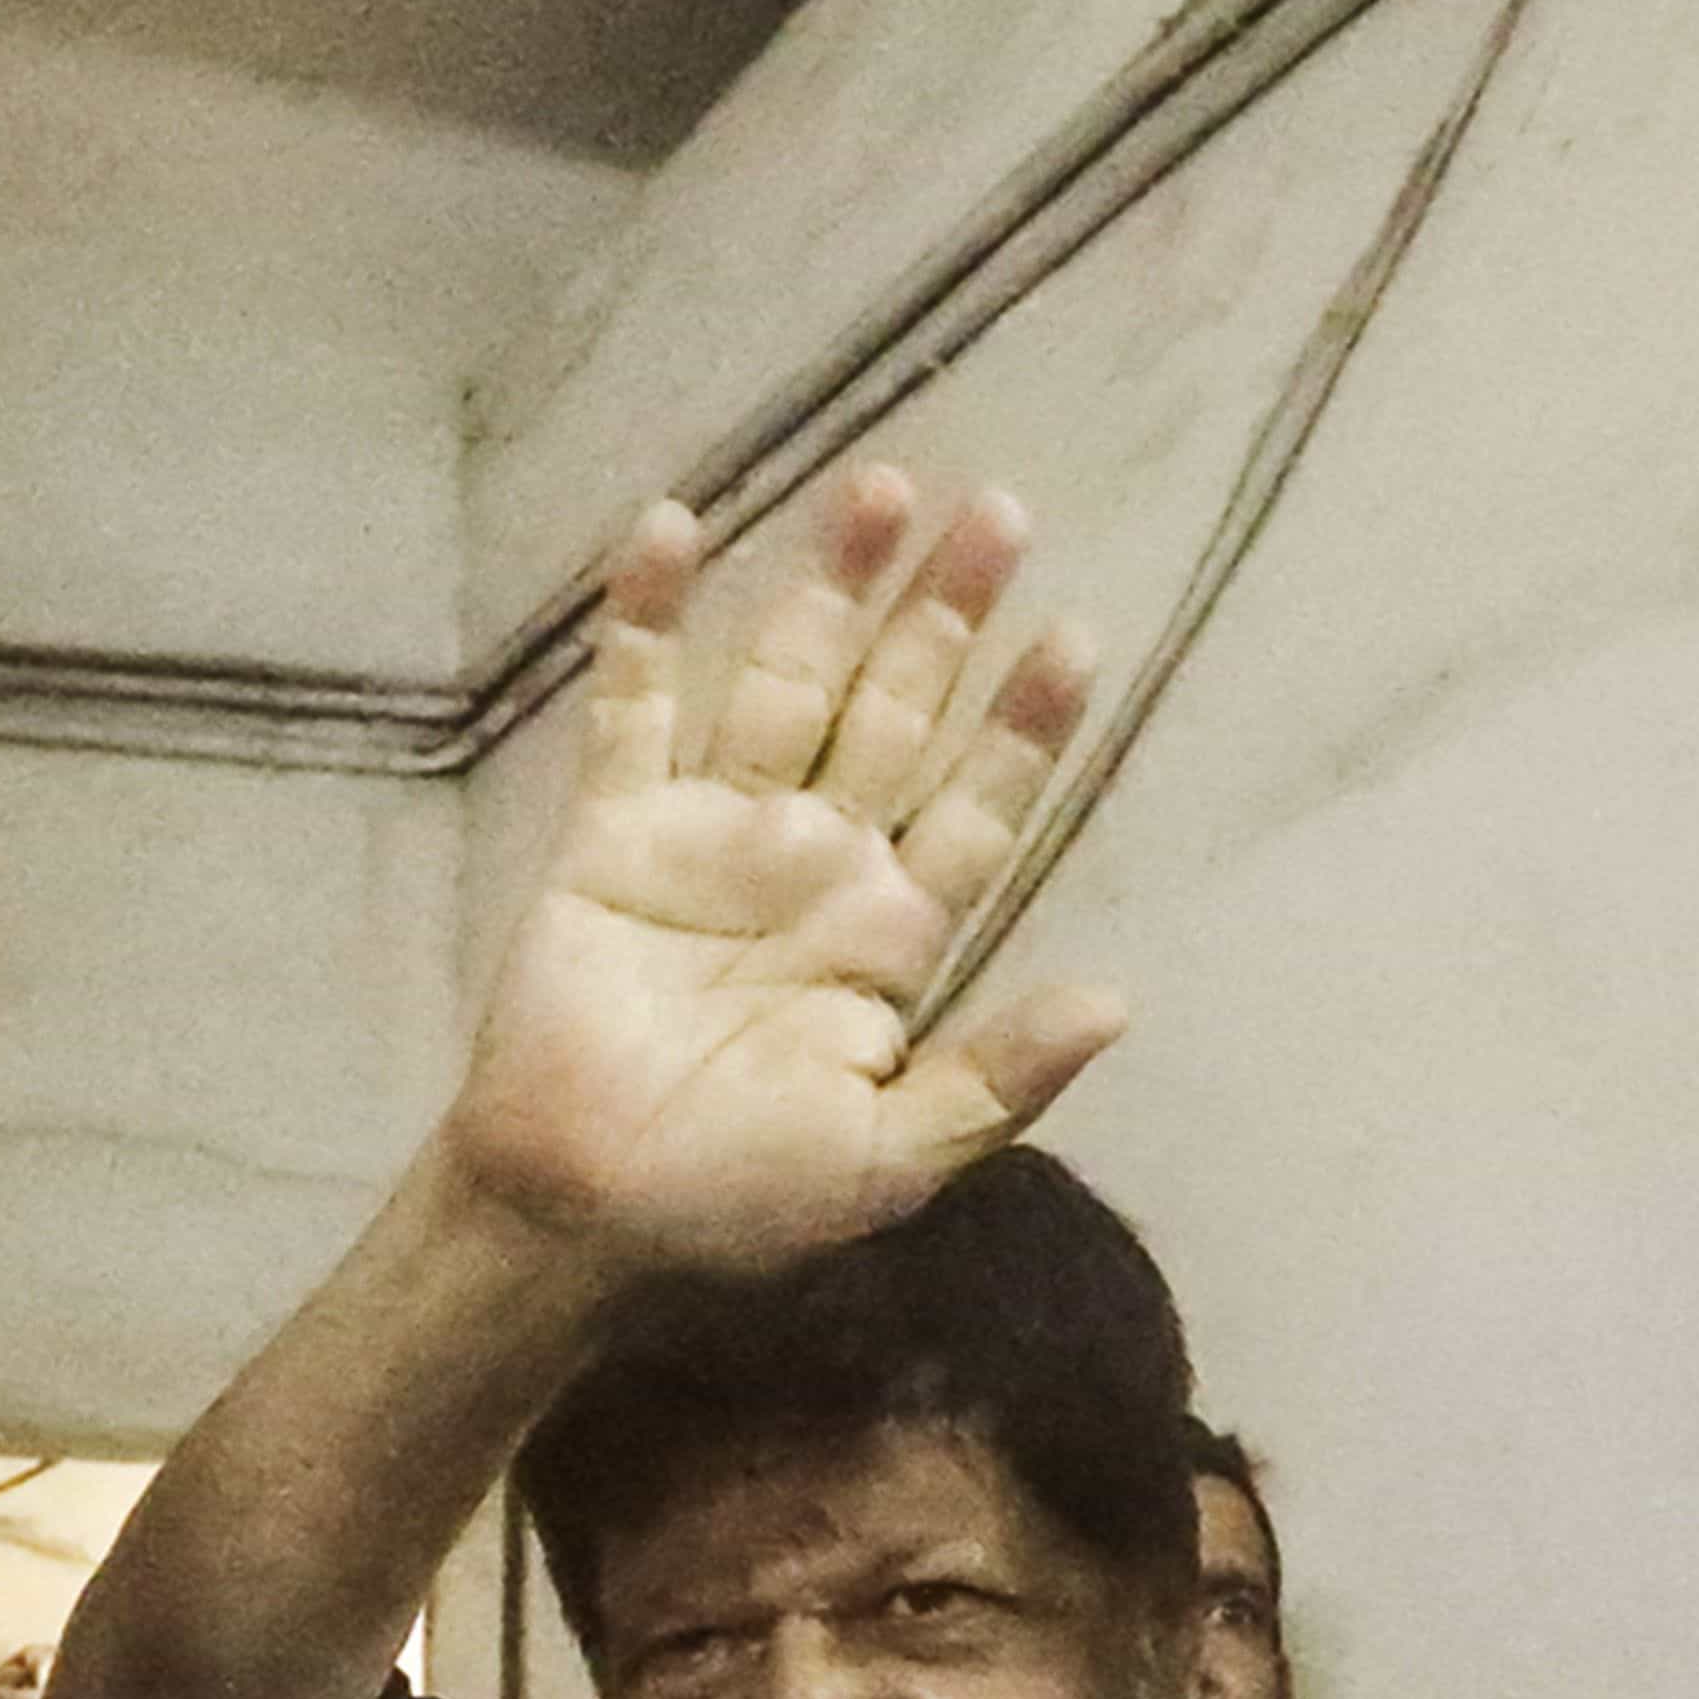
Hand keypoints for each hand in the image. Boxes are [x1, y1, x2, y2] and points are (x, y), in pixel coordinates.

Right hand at [447, 464, 1123, 1275]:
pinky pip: (635, 707)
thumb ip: (998, 1078)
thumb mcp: (891, 1160)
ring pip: (786, 680)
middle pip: (897, 712)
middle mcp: (816, 862)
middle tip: (997, 512)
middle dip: (945, 617)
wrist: (581, 1211)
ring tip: (881, 487)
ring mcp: (714, 834)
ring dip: (830, 587)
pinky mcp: (613, 829)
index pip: (978, 803)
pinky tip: (677, 524)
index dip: (1024, 723)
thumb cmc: (740, 1199)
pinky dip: (649, 618)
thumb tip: (1117, 1000)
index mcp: (892, 935)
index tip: (1075, 634)